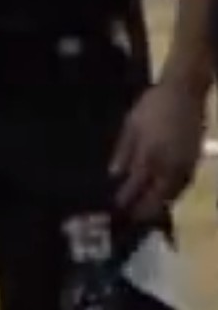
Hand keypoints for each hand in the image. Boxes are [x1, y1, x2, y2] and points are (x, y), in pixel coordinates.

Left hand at [109, 80, 205, 219]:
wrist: (185, 92)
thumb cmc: (153, 104)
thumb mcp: (132, 123)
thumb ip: (123, 150)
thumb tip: (114, 173)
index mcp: (149, 155)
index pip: (136, 185)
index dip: (126, 198)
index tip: (117, 208)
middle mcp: (168, 166)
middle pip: (156, 197)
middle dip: (144, 210)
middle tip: (133, 218)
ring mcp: (184, 165)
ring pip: (172, 195)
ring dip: (160, 206)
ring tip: (147, 212)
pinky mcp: (194, 161)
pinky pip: (183, 185)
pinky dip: (173, 194)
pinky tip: (165, 194)